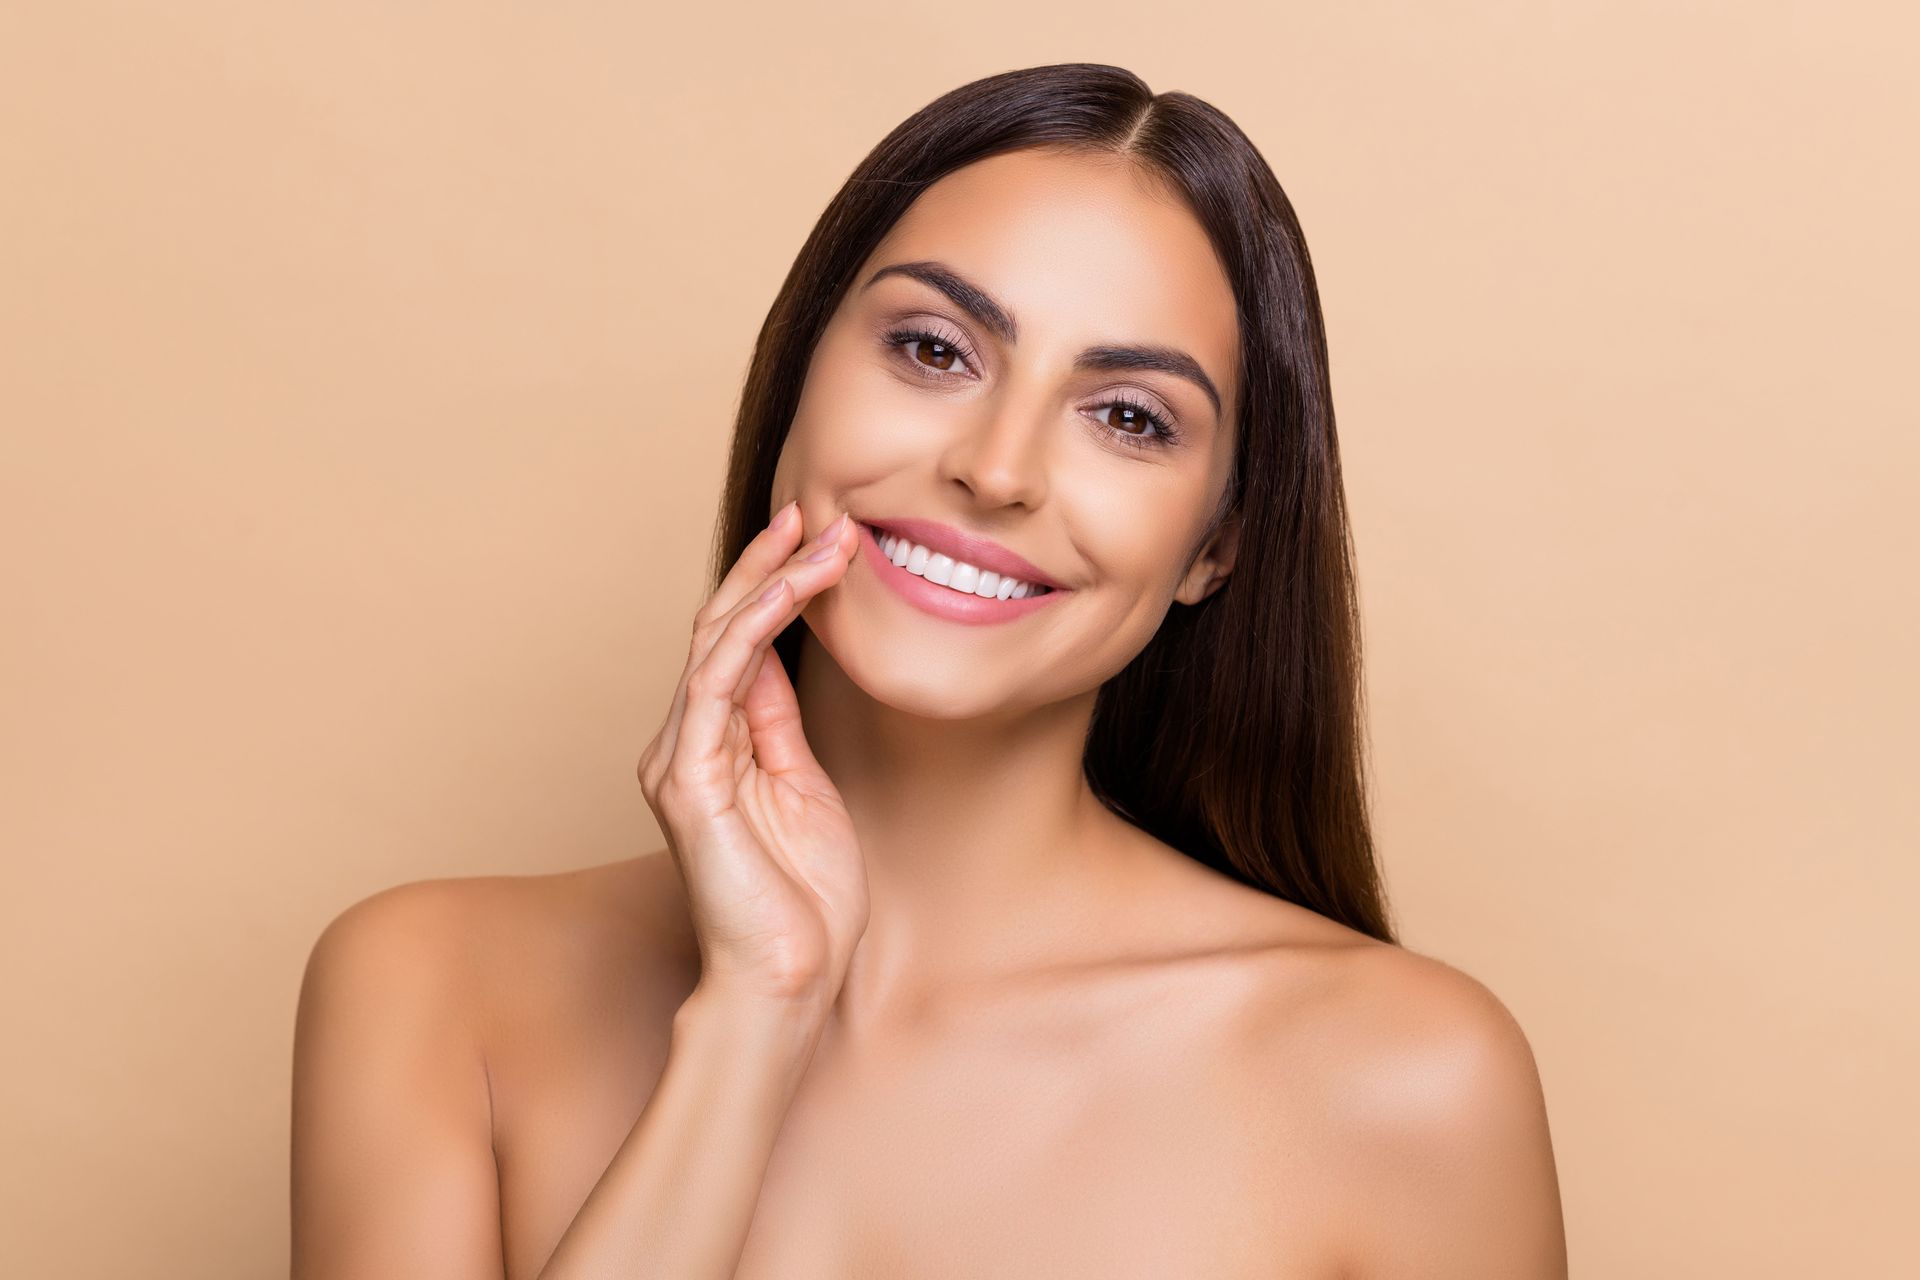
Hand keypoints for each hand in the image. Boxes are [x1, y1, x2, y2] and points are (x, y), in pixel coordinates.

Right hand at [636, 502, 869, 1013]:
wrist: (789, 980)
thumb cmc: (805, 902)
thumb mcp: (804, 790)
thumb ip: (780, 726)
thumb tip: (778, 658)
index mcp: (710, 749)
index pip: (735, 645)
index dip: (773, 586)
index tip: (821, 540)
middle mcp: (682, 745)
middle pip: (718, 629)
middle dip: (768, 564)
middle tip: (817, 513)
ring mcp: (679, 759)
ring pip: (716, 641)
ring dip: (773, 581)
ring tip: (825, 539)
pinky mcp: (687, 778)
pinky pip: (719, 678)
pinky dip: (759, 624)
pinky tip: (798, 587)